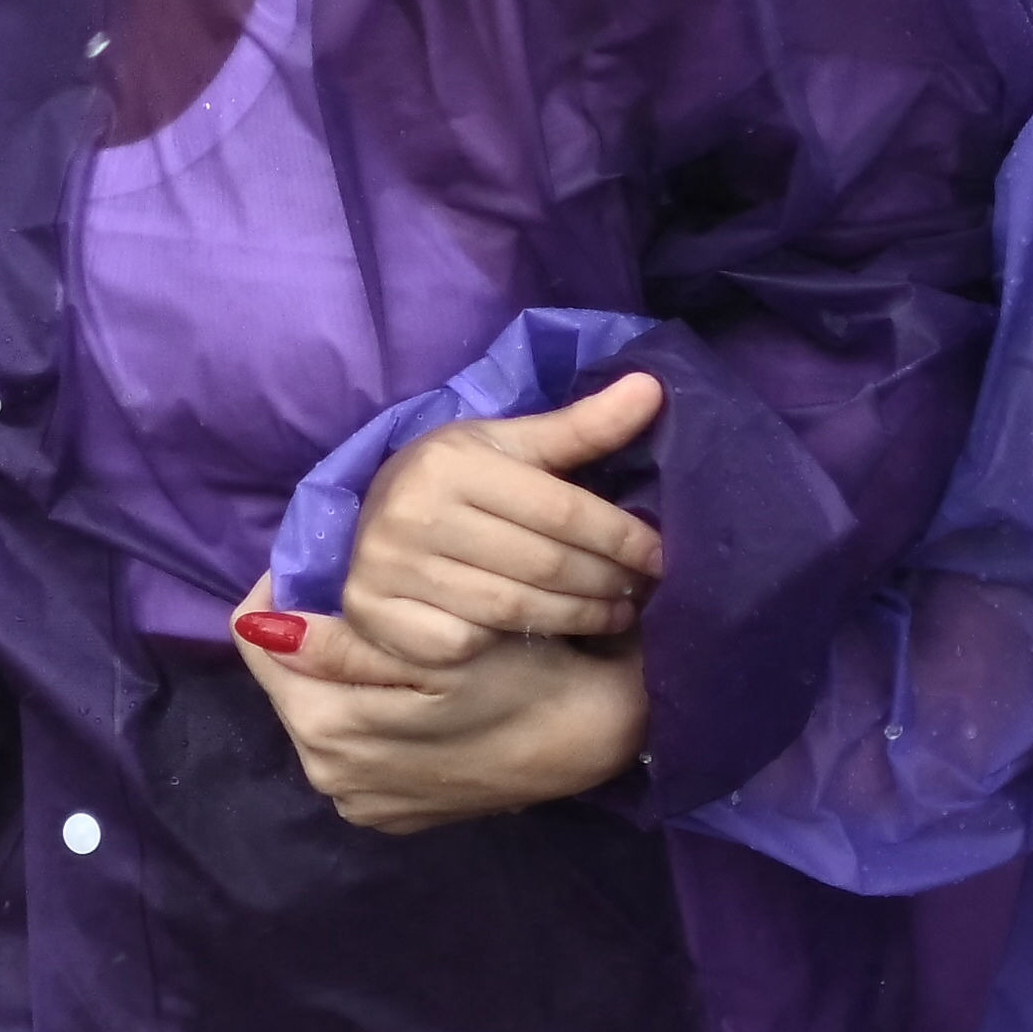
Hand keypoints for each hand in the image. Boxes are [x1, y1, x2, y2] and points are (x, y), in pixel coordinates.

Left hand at [242, 617, 645, 836]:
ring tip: (391, 631)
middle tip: (366, 586)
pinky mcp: (390, 811)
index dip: (286, 587)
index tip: (327, 557)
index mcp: (328, 732)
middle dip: (314, 628)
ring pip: (319, 707)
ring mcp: (361, 800)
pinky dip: (369, 709)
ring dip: (341, 668)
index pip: (259, 641)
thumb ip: (341, 644)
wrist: (602, 739)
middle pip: (287, 677)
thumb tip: (259, 628)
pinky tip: (411, 686)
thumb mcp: (438, 649)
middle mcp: (330, 776)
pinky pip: (353, 745)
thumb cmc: (524, 674)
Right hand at [280, 374, 668, 681]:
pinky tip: (552, 637)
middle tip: (645, 589)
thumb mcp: (513, 446)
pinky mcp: (379, 616)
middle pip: (541, 563)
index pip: (558, 509)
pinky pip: (467, 642)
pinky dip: (515, 644)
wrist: (371, 519)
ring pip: (513, 610)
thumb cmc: (457, 480)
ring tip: (616, 613)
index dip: (619, 535)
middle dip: (606, 581)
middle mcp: (413, 513)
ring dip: (578, 617)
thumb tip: (652, 387)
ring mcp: (391, 569)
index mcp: (451, 462)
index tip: (661, 554)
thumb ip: (582, 427)